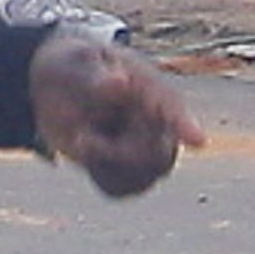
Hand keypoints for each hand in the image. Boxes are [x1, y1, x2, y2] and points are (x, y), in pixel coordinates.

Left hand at [26, 33, 193, 197]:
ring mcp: (147, 148)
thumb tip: (120, 83)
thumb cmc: (73, 66)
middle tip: (79, 136)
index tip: (198, 141)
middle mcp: (158, 121)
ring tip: (81, 136)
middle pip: (155, 154)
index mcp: (151, 87)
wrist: (55, 84)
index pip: (173, 109)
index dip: (186, 126)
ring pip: (141, 176)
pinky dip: (98, 174)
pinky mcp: (128, 169)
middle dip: (114, 152)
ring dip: (104, 163)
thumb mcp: (77, 64)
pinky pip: (121, 189)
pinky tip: (85, 150)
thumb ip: (95, 77)